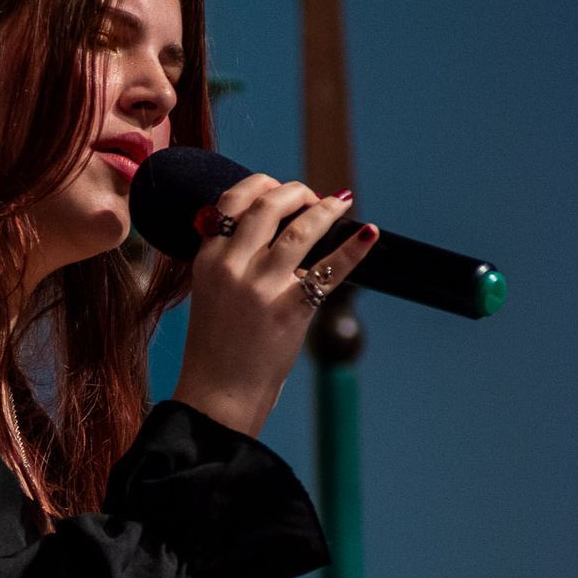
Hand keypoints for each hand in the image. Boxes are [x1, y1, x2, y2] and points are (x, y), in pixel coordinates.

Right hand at [170, 176, 379, 437]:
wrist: (218, 393)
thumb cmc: (217, 346)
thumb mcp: (210, 292)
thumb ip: (231, 259)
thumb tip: (272, 231)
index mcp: (208, 259)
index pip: (232, 201)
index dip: (262, 184)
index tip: (281, 189)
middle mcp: (233, 266)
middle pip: (268, 204)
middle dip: (296, 192)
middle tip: (312, 198)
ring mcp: (262, 287)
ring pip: (301, 229)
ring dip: (326, 210)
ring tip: (341, 204)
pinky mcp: (290, 309)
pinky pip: (329, 270)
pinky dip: (353, 249)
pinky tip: (369, 235)